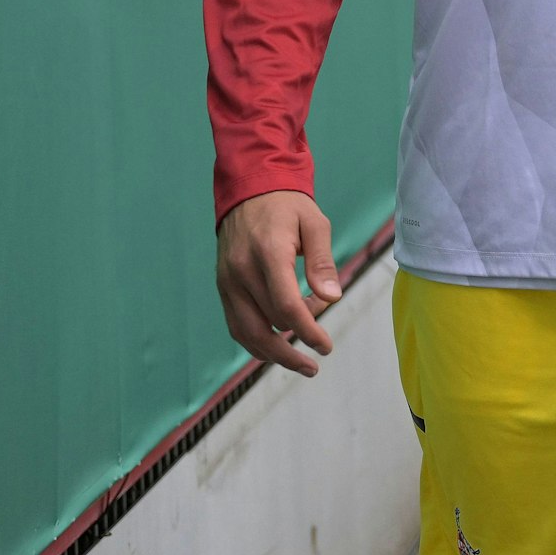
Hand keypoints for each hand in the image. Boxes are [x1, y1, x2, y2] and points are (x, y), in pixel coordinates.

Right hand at [215, 190, 342, 376]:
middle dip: (295, 343)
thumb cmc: (288, 207)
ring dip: (273, 353)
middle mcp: (242, 271)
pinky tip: (277, 348)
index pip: (286, 306)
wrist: (249, 190)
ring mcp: (228, 281)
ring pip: (246, 333)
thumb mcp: (315, 223)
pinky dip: (255, 342)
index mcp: (268, 253)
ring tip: (300, 363)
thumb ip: (323, 261)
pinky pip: (235, 324)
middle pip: (267, 324)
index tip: (325, 346)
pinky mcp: (223, 287)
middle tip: (317, 358)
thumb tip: (332, 297)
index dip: (307, 331)